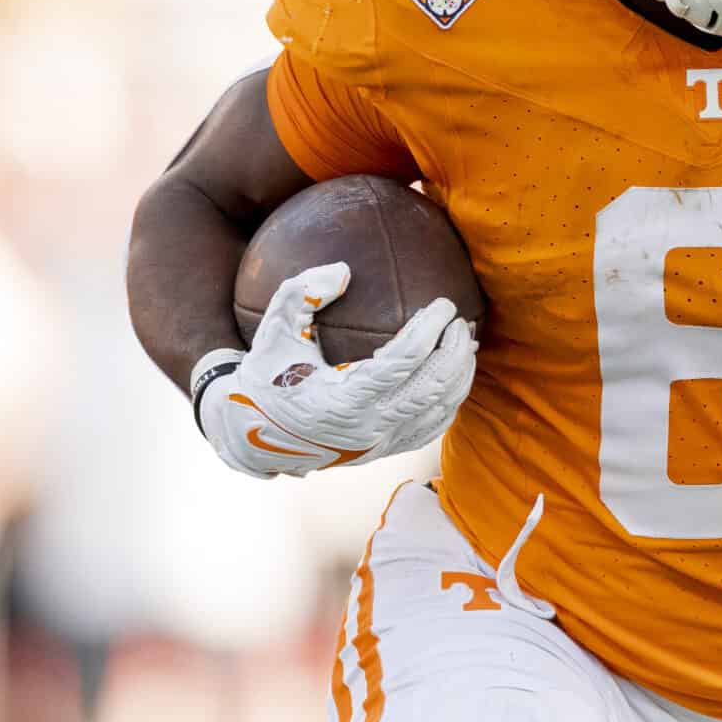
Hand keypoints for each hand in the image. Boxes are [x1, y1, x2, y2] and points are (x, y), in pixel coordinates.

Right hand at [192, 263, 476, 478]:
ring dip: (459, 373)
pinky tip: (455, 371)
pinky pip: (433, 426)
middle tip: (461, 320)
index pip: (401, 363)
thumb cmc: (268, 375)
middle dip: (455, 351)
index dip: (429, 331)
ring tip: (466, 340)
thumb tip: (344, 269)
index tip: (444, 303)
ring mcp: (379, 444)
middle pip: (431, 388)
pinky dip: (451, 398)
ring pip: (439, 409)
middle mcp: (366, 428)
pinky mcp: (386, 451)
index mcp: (340, 400)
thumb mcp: (273, 329)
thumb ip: (301, 292)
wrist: (255, 434)